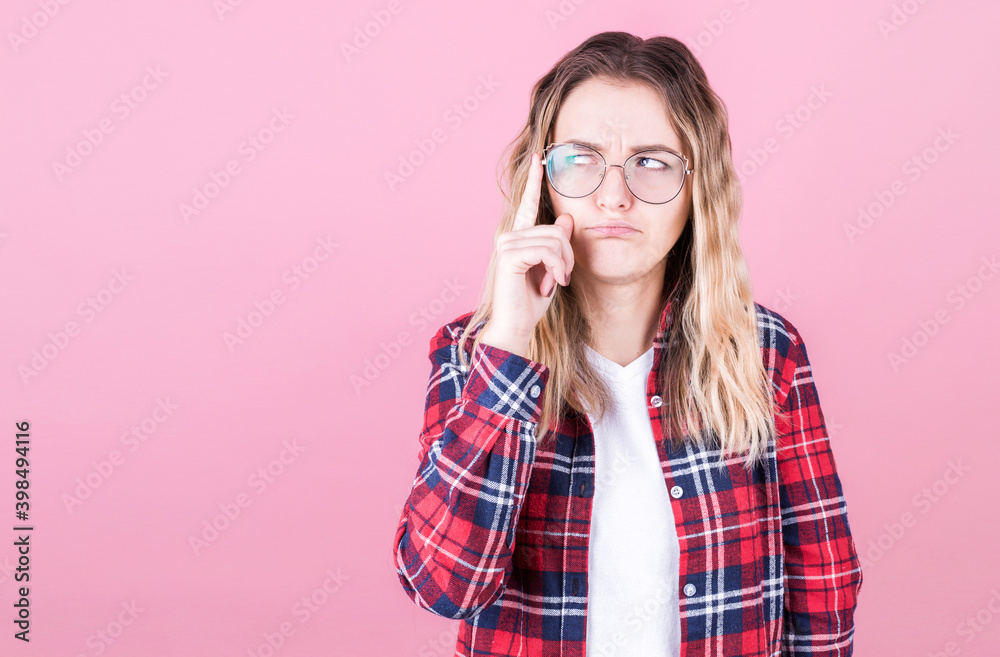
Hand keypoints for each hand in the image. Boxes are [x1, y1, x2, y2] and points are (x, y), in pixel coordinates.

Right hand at [481, 152, 573, 354]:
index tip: (539, 157)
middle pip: (556, 229)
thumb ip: (557, 245)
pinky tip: (551, 284)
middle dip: (568, 255)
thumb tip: (565, 218)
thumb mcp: (552, 269)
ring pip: (555, 239)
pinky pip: (547, 251)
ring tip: (555, 283)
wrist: (516, 327)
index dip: (533, 180)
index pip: (528, 203)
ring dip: (563, 265)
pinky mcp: (509, 255)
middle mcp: (509, 236)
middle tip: (563, 277)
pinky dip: (556, 268)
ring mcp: (506, 244)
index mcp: (518, 237)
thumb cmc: (531, 302)